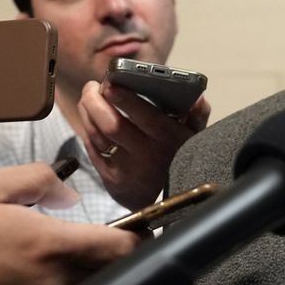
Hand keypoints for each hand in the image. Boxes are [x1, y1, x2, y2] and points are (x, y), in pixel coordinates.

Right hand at [0, 162, 138, 284]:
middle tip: (117, 245)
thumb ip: (39, 179)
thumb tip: (68, 192)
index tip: (140, 229)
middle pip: (115, 275)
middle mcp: (56, 282)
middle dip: (123, 259)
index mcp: (55, 246)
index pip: (124, 247)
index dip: (140, 237)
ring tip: (88, 263)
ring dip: (97, 279)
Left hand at [78, 79, 210, 210]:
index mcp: (168, 138)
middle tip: (92, 87)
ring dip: (87, 112)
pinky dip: (87, 131)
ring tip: (88, 98)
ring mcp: (126, 168)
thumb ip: (197, 115)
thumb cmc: (182, 159)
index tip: (110, 82)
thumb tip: (197, 97)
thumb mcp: (196, 137)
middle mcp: (146, 154)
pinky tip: (89, 119)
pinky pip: (92, 150)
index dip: (123, 97)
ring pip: (97, 135)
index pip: (143, 115)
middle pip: (111, 124)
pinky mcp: (111, 179)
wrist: (171, 202)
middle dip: (95, 101)